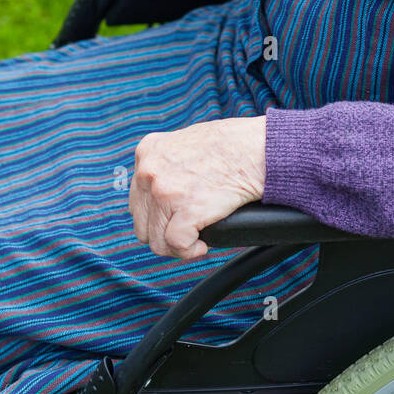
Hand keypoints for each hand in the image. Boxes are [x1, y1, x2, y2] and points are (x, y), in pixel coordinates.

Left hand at [129, 117, 266, 259]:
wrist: (256, 149)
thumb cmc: (231, 145)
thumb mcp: (184, 143)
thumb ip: (166, 164)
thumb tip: (161, 190)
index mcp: (148, 152)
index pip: (138, 199)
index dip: (157, 215)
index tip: (174, 218)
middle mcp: (149, 171)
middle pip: (142, 223)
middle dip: (164, 231)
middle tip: (186, 230)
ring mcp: (165, 192)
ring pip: (156, 240)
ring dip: (177, 245)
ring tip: (195, 239)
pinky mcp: (185, 211)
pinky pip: (177, 245)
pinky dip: (190, 250)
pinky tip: (202, 244)